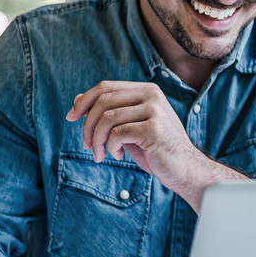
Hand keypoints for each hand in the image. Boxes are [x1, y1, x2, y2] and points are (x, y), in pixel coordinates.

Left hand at [65, 80, 246, 209]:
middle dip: (87, 125)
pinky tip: (117, 155)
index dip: (84, 101)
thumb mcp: (129, 126)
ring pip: (107, 118)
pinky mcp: (154, 129)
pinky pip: (117, 133)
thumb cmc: (155, 149)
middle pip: (103, 101)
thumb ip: (109, 112)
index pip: (105, 87)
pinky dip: (111, 147)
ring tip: (100, 154)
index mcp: (146, 90)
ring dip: (96, 140)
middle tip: (87, 145)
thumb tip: (78, 99)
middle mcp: (151, 95)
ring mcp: (155, 111)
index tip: (71, 117)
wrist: (184, 169)